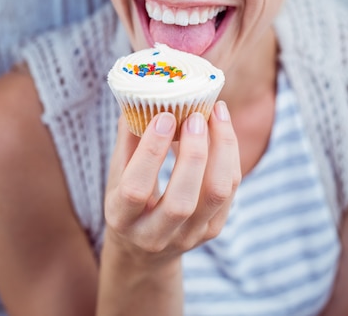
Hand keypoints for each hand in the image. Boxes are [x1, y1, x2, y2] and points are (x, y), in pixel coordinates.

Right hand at [104, 102, 240, 263]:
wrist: (142, 251)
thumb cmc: (128, 201)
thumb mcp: (117, 175)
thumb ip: (128, 140)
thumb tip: (137, 97)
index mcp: (122, 218)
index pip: (136, 189)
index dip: (150, 152)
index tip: (164, 116)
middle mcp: (154, 235)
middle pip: (181, 201)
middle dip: (193, 153)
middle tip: (196, 115)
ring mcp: (188, 236)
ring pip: (216, 193)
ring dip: (221, 148)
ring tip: (217, 113)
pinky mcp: (212, 230)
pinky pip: (230, 190)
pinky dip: (229, 155)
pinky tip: (222, 129)